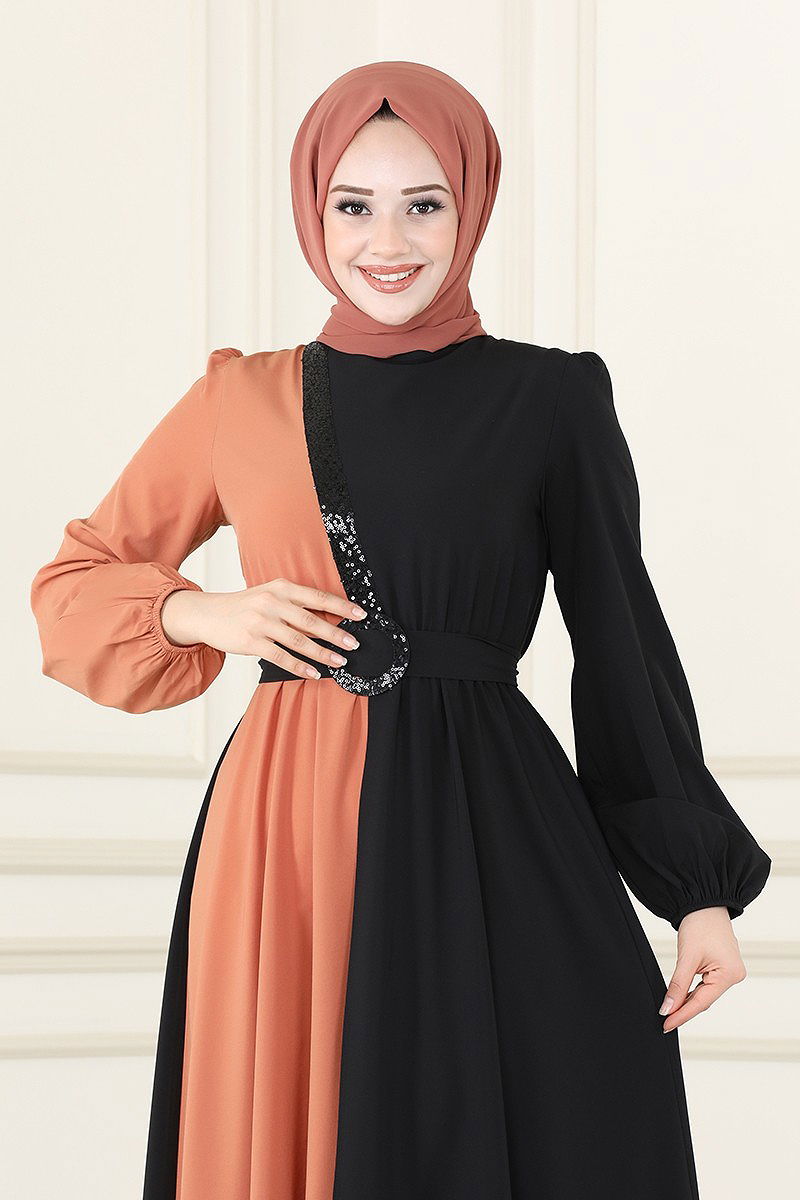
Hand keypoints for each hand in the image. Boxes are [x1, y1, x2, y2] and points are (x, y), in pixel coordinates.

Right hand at [160, 578, 366, 678]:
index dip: (341, 606)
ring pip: (299, 641)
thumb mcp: (269, 594)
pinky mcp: (251, 642)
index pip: (317, 596)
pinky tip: (314, 673)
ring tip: (340, 662)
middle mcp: (272, 602)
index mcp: (281, 587)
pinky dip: (299, 666)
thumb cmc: (245, 606)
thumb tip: (328, 616)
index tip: (361, 614)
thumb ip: (294, 602)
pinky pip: (281, 657)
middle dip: (336, 634)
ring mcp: (261, 622)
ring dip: (322, 653)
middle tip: (354, 644)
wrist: (208, 614)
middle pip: (311, 620)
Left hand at [659, 906, 746, 1032]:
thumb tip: (667, 1008)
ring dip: (688, 1001)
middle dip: (684, 1010)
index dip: (682, 1015)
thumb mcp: (687, 957)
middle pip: (704, 1000)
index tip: (666, 1025)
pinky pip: (707, 985)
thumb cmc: (700, 924)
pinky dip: (693, 991)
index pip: (701, 1002)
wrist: (704, 903)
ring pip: (705, 993)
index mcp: (729, 975)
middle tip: (665, 1021)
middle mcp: (733, 975)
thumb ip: (677, 985)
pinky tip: (681, 998)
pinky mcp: (723, 967)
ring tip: (670, 1012)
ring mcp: (729, 972)